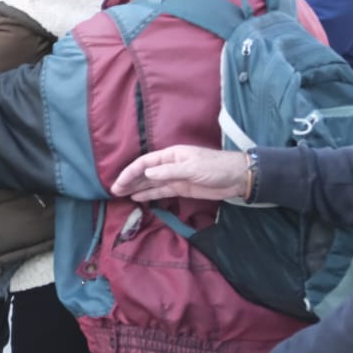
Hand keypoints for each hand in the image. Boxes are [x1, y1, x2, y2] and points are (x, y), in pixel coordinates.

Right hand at [110, 146, 250, 203]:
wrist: (237, 177)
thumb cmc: (215, 167)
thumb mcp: (191, 168)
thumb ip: (168, 171)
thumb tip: (146, 173)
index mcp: (171, 156)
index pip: (145, 163)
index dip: (130, 172)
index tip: (119, 182)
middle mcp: (169, 165)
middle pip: (144, 172)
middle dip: (129, 180)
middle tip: (114, 191)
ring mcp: (175, 177)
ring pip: (150, 182)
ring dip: (136, 187)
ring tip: (121, 194)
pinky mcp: (181, 188)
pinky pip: (161, 191)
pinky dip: (149, 194)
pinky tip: (137, 197)